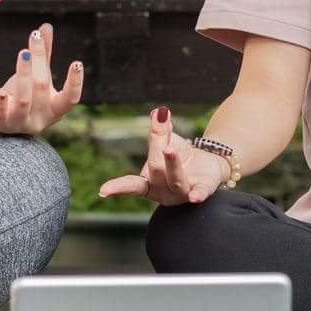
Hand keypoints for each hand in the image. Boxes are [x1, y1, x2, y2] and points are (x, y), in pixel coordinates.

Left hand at [0, 24, 83, 134]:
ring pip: (24, 99)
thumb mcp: (37, 76)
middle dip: (39, 60)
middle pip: (42, 87)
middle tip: (34, 36)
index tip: (77, 63)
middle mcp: (40, 119)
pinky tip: (0, 93)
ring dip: (24, 74)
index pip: (70, 99)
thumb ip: (43, 55)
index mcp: (55, 109)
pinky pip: (2, 114)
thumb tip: (46, 26)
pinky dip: (2, 104)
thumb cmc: (24, 94)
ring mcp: (20, 123)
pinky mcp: (0, 124)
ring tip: (23, 52)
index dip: (75, 83)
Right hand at [99, 106, 230, 205]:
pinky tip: (195, 197)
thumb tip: (158, 112)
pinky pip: (200, 192)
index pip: (132, 185)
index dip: (118, 187)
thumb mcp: (168, 142)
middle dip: (157, 146)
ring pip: (176, 180)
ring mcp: (183, 193)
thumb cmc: (181, 157)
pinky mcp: (204, 189)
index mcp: (149, 182)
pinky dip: (197, 194)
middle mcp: (164, 191)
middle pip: (156, 169)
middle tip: (160, 124)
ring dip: (172, 164)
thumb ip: (161, 132)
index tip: (103, 191)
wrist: (208, 167)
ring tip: (169, 148)